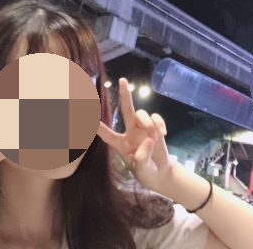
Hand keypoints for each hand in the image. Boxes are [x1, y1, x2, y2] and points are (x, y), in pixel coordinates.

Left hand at [96, 77, 172, 193]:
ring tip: (153, 136)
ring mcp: (144, 128)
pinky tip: (163, 134)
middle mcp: (131, 133)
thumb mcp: (142, 171)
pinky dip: (159, 124)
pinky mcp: (156, 127)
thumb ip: (142, 159)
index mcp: (122, 145)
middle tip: (122, 80)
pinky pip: (156, 118)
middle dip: (125, 95)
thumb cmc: (145, 172)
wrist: (161, 173)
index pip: (108, 135)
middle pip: (126, 110)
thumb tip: (147, 141)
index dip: (99, 127)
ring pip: (142, 114)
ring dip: (147, 122)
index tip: (89, 118)